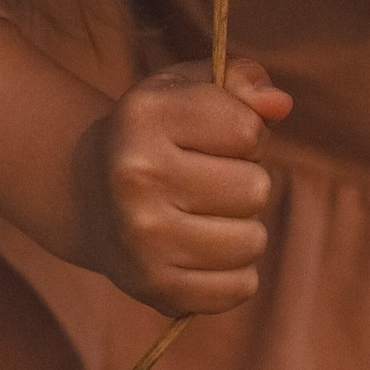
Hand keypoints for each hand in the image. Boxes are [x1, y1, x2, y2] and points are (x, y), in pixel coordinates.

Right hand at [67, 57, 290, 314]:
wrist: (89, 195)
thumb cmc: (157, 134)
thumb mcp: (186, 88)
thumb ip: (240, 80)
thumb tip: (280, 104)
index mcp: (143, 119)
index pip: (249, 130)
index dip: (247, 134)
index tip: (215, 139)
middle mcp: (136, 180)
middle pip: (256, 188)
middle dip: (245, 183)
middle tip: (209, 181)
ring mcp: (143, 241)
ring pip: (253, 241)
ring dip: (242, 229)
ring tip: (205, 215)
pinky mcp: (156, 289)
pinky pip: (240, 288)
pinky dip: (232, 273)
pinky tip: (201, 251)